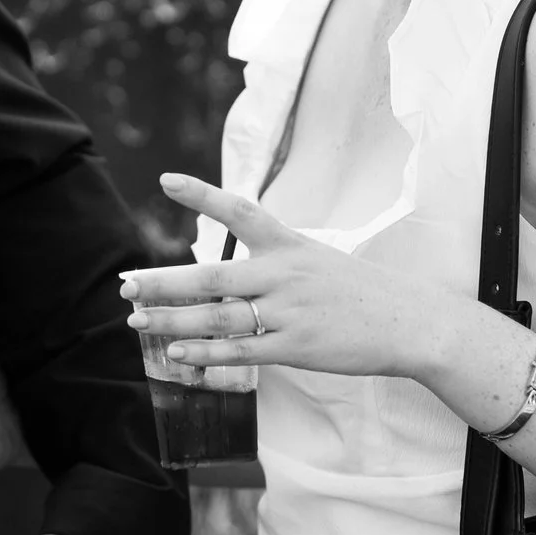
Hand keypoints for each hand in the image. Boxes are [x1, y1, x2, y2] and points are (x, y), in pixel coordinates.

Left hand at [120, 173, 470, 379]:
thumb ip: (271, 263)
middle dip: (162, 282)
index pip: (240, 210)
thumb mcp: (316, 259)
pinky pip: (241, 353)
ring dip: (172, 321)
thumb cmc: (358, 292)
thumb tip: (223, 279)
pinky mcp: (297, 348)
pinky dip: (206, 354)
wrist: (409, 322)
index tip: (165, 180)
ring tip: (136, 321)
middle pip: (211, 277)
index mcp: (289, 245)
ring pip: (218, 318)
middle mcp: (284, 275)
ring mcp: (289, 313)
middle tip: (125, 284)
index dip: (201, 195)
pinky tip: (178, 354)